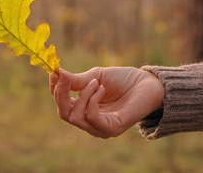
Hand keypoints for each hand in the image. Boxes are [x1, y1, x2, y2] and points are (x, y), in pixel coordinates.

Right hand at [49, 67, 163, 137]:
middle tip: (64, 77)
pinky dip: (92, 101)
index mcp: (83, 108)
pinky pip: (92, 118)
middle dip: (61, 94)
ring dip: (81, 95)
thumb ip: (76, 80)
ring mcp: (100, 127)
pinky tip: (102, 88)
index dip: (54, 89)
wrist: (149, 84)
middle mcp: (90, 121)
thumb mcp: (95, 76)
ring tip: (95, 82)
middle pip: (63, 114)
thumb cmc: (123, 80)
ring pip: (75, 117)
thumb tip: (55, 73)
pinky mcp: (112, 129)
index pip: (61, 104)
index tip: (53, 72)